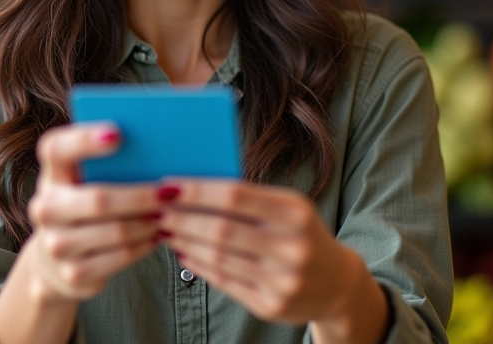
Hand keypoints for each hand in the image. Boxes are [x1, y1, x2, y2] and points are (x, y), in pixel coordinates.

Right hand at [25, 123, 160, 302]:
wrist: (53, 261)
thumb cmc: (82, 202)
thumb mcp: (83, 179)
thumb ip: (106, 161)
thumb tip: (155, 141)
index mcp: (52, 174)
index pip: (56, 149)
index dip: (83, 140)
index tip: (117, 133)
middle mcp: (46, 208)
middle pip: (97, 199)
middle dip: (139, 196)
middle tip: (170, 191)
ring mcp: (56, 244)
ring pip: (115, 231)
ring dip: (147, 222)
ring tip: (169, 213)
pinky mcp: (73, 274)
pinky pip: (121, 257)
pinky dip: (144, 244)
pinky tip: (157, 235)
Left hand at [154, 179, 370, 327]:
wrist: (336, 283)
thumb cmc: (301, 232)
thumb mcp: (288, 205)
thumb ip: (247, 197)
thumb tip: (191, 187)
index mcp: (295, 212)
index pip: (234, 195)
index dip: (196, 190)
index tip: (167, 185)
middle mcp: (291, 248)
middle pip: (220, 230)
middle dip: (182, 218)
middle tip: (156, 208)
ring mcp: (282, 281)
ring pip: (217, 258)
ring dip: (183, 241)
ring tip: (165, 227)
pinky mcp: (271, 307)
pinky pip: (223, 282)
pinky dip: (197, 265)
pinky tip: (182, 250)